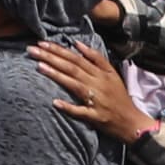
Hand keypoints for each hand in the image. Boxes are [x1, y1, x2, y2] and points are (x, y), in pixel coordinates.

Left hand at [30, 39, 151, 144]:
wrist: (132, 122)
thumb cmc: (119, 97)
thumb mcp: (112, 73)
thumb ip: (96, 58)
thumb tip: (77, 44)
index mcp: (100, 73)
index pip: (76, 58)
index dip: (58, 50)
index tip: (41, 43)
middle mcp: (97, 84)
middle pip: (72, 68)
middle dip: (51, 57)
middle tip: (32, 49)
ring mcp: (96, 101)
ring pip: (74, 85)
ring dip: (57, 75)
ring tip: (39, 66)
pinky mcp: (95, 117)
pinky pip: (81, 112)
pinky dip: (69, 107)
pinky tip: (55, 102)